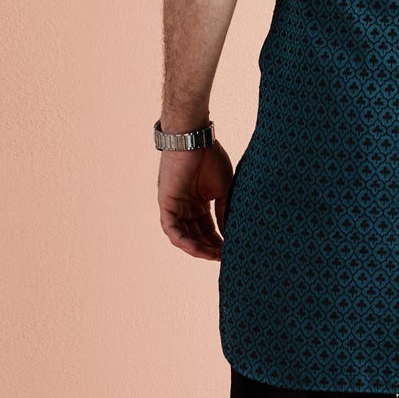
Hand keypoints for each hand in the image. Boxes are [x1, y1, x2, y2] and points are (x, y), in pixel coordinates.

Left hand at [158, 141, 234, 260]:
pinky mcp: (166, 205)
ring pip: (184, 237)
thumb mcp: (223, 190)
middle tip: (225, 257)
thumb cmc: (210, 158)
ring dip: (198, 249)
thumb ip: (224, 212)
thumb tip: (231, 235)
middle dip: (210, 248)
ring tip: (214, 256)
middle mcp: (185, 207)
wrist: (195, 140)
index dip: (219, 242)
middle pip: (196, 236)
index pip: (208, 230)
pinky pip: (172, 230)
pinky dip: (184, 242)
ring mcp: (175, 207)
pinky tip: (198, 249)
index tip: (232, 251)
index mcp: (198, 203)